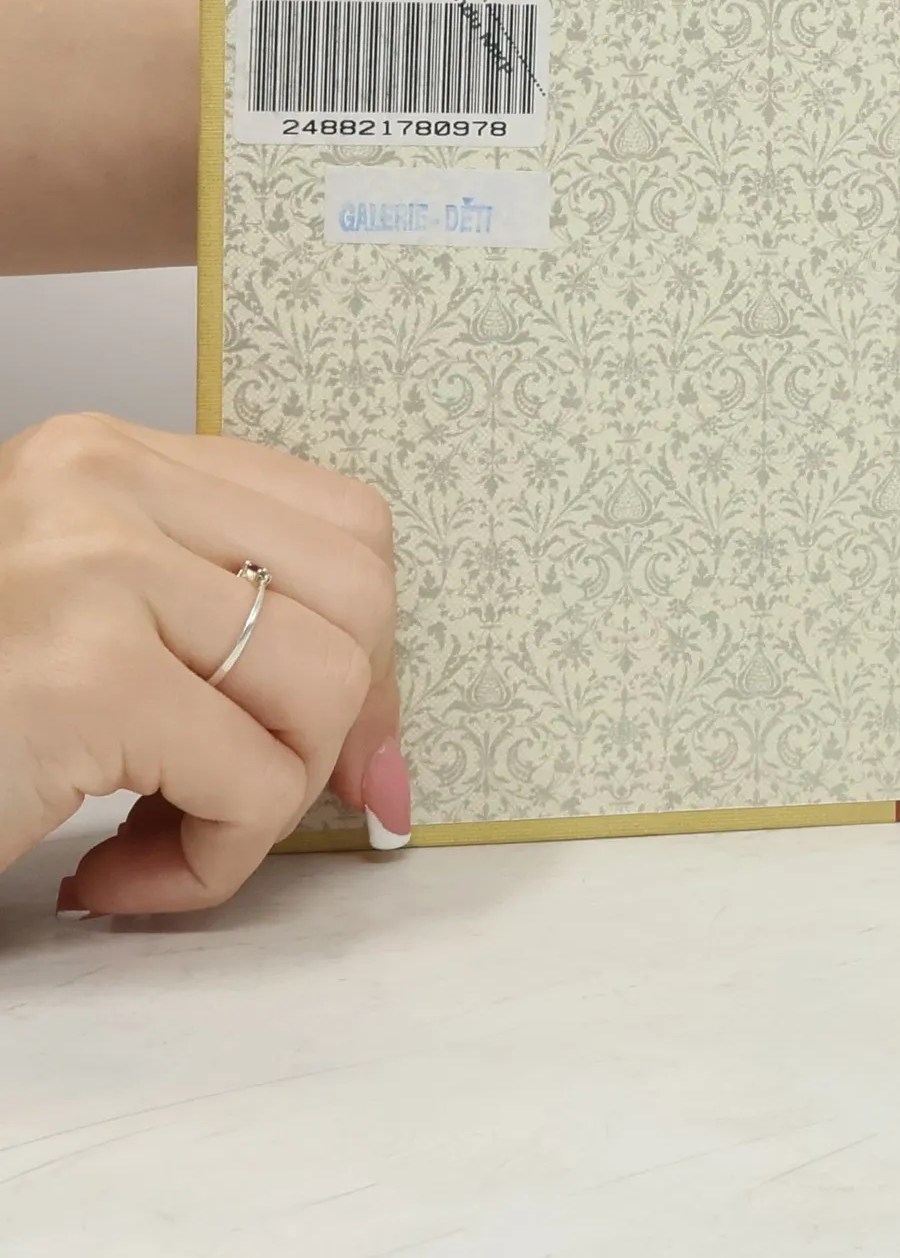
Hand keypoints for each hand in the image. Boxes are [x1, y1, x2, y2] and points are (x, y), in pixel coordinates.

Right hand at [0, 414, 405, 914]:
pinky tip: (112, 875)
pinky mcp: (78, 675)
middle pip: (361, 594)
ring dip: (263, 804)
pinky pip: (252, 783)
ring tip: (160, 840)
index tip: (341, 738)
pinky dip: (211, 863)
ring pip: (326, 687)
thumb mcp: (89, 629)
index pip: (343, 524)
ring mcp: (86, 569)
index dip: (372, 645)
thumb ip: (222, 642)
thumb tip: (386, 763)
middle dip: (336, 725)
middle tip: (248, 799)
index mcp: (107, 458)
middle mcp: (97, 483)